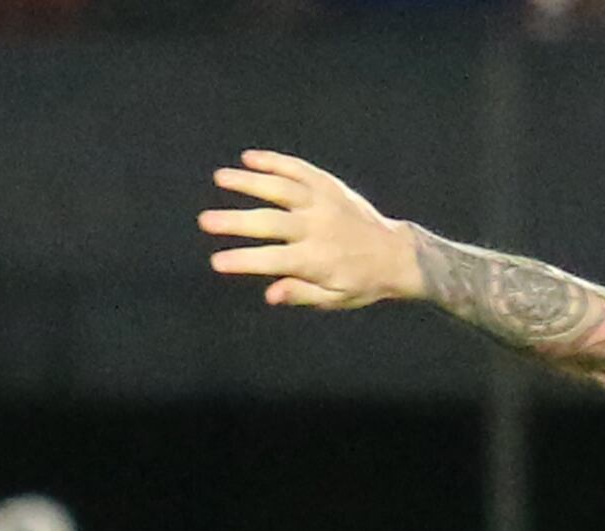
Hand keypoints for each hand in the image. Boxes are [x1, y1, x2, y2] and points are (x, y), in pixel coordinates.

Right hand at [200, 150, 421, 310]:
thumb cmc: (363, 282)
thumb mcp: (336, 299)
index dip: (243, 261)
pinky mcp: (330, 186)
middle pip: (269, 222)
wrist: (398, 255)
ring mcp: (323, 203)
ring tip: (220, 178)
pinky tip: (249, 157)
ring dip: (248, 181)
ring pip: (280, 188)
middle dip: (234, 222)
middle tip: (205, 220)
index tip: (217, 262)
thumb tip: (269, 295)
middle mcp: (317, 228)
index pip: (272, 260)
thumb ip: (302, 294)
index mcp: (316, 260)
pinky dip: (275, 161)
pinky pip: (300, 169)